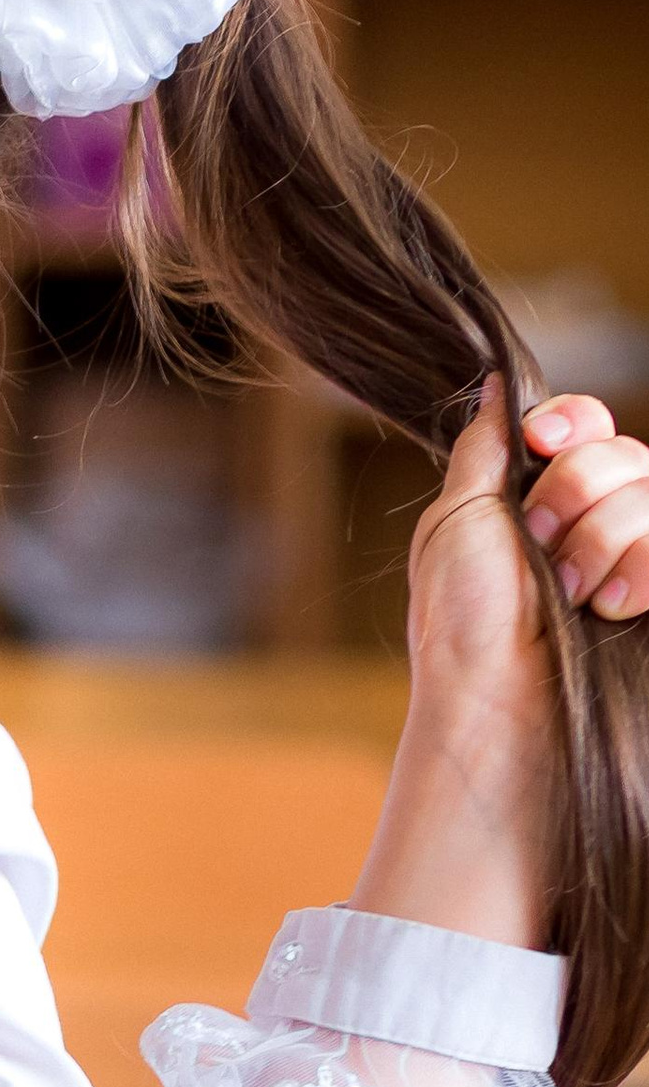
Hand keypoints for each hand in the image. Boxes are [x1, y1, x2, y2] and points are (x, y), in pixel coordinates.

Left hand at [351, 374, 640, 949]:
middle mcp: (598, 522)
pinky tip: (613, 608)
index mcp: (541, 498)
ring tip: (572, 594)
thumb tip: (492, 384)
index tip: (544, 440)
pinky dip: (643, 568)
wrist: (500, 702)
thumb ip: (486, 449)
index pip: (587, 425)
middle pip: (625, 452)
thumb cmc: (464, 623)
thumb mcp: (457, 519)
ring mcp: (639, 560)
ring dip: (605, 540)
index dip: (573, 422)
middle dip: (576, 493)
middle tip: (540, 547)